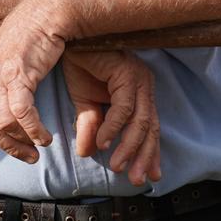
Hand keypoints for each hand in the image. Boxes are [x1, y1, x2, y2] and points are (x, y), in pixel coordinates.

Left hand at [0, 0, 65, 176]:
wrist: (43, 14)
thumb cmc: (29, 40)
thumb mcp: (4, 66)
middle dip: (9, 148)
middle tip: (29, 156)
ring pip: (4, 124)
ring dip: (24, 142)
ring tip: (40, 146)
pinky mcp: (17, 73)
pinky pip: (22, 113)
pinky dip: (34, 130)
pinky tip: (45, 135)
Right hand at [62, 49, 160, 186]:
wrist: (69, 40)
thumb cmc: (80, 65)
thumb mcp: (84, 102)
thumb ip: (91, 125)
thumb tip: (88, 153)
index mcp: (138, 91)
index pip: (150, 127)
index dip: (150, 152)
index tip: (150, 176)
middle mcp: (143, 84)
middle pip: (150, 127)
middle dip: (144, 156)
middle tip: (136, 180)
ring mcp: (137, 77)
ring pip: (141, 120)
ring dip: (129, 146)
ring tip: (117, 165)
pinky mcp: (126, 72)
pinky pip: (124, 107)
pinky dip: (114, 127)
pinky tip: (103, 142)